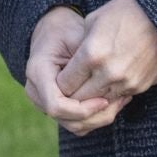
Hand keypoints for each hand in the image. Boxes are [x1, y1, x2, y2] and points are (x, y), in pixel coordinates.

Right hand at [24, 5, 110, 128]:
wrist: (53, 32)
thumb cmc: (66, 30)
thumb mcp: (77, 36)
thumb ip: (87, 57)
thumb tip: (107, 77)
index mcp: (38, 72)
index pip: (56, 105)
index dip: (82, 108)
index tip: (105, 99)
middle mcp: (36, 92)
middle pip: (67, 120)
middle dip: (96, 117)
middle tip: (120, 101)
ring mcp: (43, 102)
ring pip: (75, 126)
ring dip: (99, 119)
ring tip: (121, 100)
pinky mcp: (57, 108)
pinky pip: (78, 123)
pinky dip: (96, 118)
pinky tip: (114, 101)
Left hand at [55, 0, 156, 134]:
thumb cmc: (126, 11)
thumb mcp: (93, 21)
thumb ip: (79, 47)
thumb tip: (71, 65)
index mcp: (92, 54)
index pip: (65, 85)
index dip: (59, 84)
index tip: (61, 78)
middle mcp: (108, 73)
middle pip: (80, 99)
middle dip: (73, 95)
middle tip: (72, 87)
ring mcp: (126, 82)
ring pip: (100, 102)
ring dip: (93, 97)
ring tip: (90, 85)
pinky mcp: (141, 86)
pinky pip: (119, 98)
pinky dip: (112, 93)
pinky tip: (109, 81)